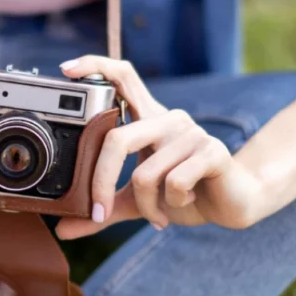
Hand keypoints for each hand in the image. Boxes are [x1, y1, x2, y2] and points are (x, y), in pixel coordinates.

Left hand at [54, 56, 266, 239]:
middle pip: (117, 139)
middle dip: (101, 183)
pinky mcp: (212, 151)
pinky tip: (187, 202)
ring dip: (147, 207)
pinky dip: (171, 205)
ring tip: (161, 213)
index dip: (95, 67)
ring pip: (144, 176)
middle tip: (98, 212)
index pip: (123, 77)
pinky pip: (173, 184)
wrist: (233, 204)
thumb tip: (63, 229)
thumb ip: (103, 210)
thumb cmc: (183, 195)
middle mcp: (168, 119)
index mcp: (148, 120)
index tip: (66, 69)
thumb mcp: (136, 202)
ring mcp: (191, 132)